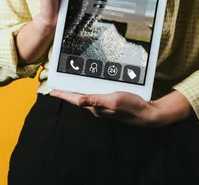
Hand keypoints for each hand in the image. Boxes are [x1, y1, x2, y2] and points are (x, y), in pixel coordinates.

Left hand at [49, 89, 193, 127]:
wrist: (146, 114)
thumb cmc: (131, 106)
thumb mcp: (113, 100)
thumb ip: (95, 100)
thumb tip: (78, 99)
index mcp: (95, 107)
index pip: (75, 99)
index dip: (63, 94)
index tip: (52, 90)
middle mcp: (97, 108)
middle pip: (78, 98)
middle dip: (67, 93)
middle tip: (57, 85)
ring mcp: (104, 107)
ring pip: (86, 97)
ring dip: (77, 91)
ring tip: (69, 84)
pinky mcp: (110, 104)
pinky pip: (96, 97)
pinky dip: (89, 91)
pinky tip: (90, 86)